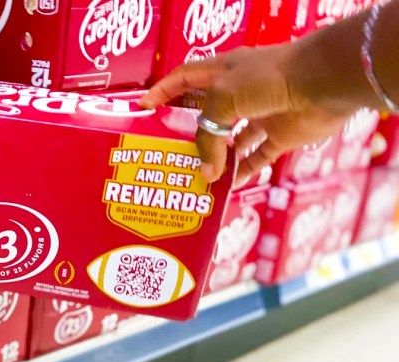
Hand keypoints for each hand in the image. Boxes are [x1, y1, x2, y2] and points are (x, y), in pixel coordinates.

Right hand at [140, 45, 354, 182]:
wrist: (323, 82)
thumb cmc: (268, 79)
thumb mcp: (223, 101)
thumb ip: (208, 137)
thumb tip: (207, 172)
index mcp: (221, 71)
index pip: (183, 79)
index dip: (161, 92)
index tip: (143, 110)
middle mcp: (239, 91)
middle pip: (205, 113)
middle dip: (187, 132)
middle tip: (167, 152)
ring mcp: (260, 113)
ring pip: (230, 139)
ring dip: (215, 157)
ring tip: (195, 175)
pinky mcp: (280, 134)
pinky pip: (256, 157)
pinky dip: (243, 171)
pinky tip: (227, 186)